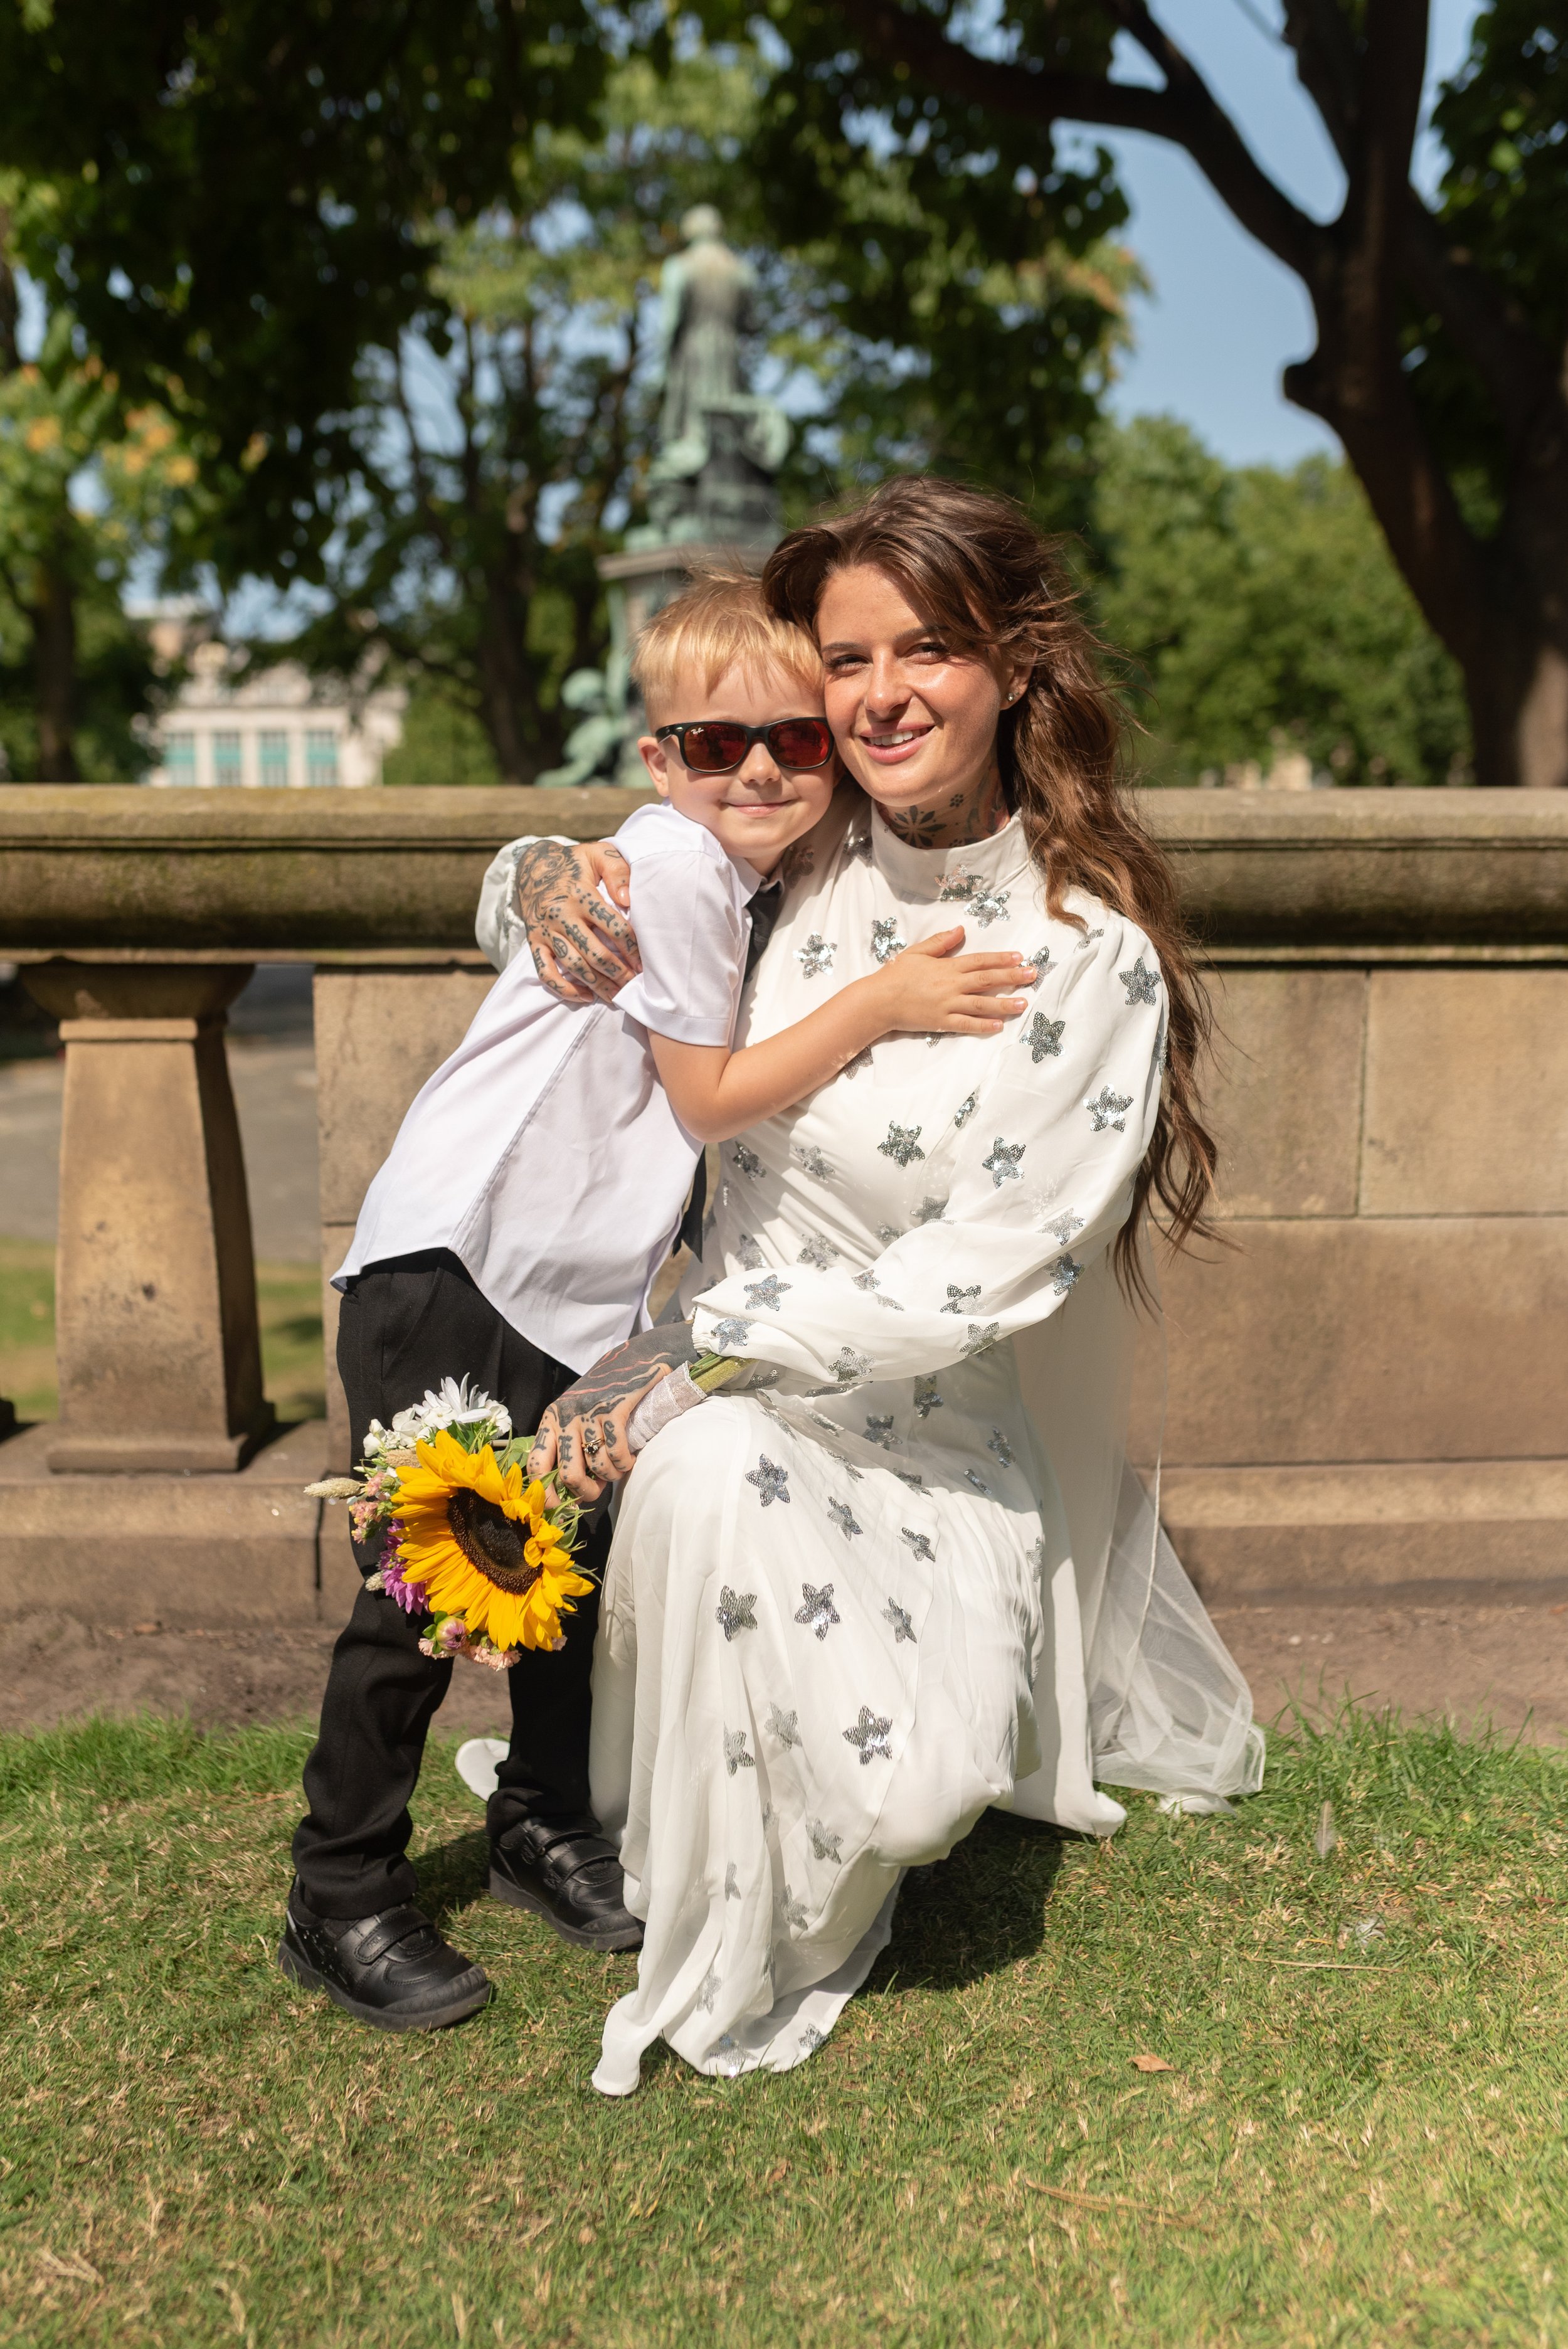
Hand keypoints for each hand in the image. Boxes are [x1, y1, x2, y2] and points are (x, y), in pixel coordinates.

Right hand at [515, 839, 638, 1003]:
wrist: (534, 867)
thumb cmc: (575, 863)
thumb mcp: (598, 854)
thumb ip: (617, 871)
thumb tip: (627, 899)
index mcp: (580, 893)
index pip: (613, 926)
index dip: (632, 948)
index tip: (644, 961)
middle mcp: (561, 914)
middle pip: (595, 952)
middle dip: (619, 973)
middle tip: (635, 985)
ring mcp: (546, 931)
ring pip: (574, 966)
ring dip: (598, 985)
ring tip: (618, 996)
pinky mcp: (534, 942)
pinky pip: (545, 972)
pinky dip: (565, 989)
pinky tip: (586, 996)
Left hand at [528, 1326, 697, 1500]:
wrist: (631, 1359)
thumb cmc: (601, 1394)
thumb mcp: (574, 1414)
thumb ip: (568, 1444)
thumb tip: (567, 1490)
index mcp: (550, 1421)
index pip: (536, 1464)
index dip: (546, 1493)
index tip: (560, 1506)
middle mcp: (565, 1418)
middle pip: (567, 1474)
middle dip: (585, 1492)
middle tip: (597, 1491)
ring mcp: (589, 1413)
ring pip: (595, 1465)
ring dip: (610, 1476)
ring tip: (617, 1471)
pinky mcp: (613, 1409)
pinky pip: (616, 1451)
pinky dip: (624, 1463)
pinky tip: (629, 1461)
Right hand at [861, 929, 1032, 1036]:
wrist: (879, 1000)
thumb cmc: (896, 975)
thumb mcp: (917, 952)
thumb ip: (940, 942)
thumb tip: (960, 930)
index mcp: (947, 967)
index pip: (980, 961)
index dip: (1000, 959)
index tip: (1019, 957)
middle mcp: (951, 985)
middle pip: (987, 980)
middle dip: (1011, 977)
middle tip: (1032, 975)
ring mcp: (948, 1005)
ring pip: (982, 1004)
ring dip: (1005, 1003)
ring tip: (1024, 1003)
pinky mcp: (942, 1022)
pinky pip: (967, 1024)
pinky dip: (983, 1025)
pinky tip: (999, 1025)